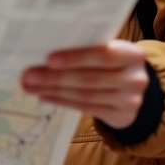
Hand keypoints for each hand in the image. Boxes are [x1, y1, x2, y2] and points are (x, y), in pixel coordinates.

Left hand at [20, 39, 149, 129]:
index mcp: (133, 54)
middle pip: (89, 79)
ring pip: (85, 95)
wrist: (133, 86)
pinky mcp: (122, 117)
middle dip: (55, 77)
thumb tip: (45, 47)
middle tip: (28, 76)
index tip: (48, 59)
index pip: (103, 55)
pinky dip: (62, 101)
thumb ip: (87, 47)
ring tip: (31, 86)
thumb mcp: (109, 49)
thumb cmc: (113, 61)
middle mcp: (136, 79)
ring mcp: (131, 101)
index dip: (76, 57)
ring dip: (54, 91)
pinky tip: (45, 96)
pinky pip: (86, 108)